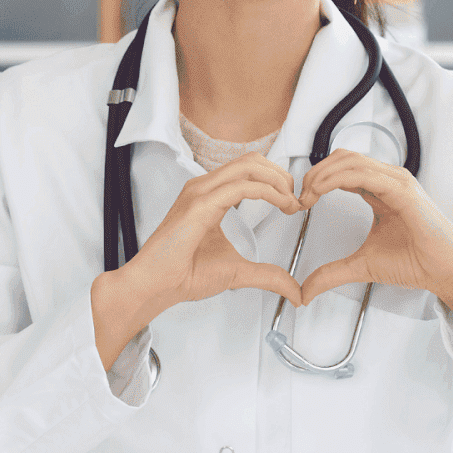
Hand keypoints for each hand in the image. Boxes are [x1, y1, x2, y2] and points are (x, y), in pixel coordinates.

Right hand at [130, 152, 305, 307]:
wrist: (156, 285)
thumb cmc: (183, 274)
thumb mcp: (237, 272)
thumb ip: (267, 276)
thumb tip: (294, 291)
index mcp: (210, 196)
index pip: (249, 170)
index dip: (276, 181)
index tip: (292, 203)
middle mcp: (204, 188)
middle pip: (252, 160)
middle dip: (281, 175)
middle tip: (296, 199)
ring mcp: (200, 192)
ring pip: (249, 166)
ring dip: (278, 180)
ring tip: (291, 201)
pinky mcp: (200, 204)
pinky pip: (241, 187)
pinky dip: (268, 192)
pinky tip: (281, 204)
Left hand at [296, 149, 452, 327]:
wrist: (447, 272)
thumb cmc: (418, 263)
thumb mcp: (363, 265)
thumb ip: (332, 273)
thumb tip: (305, 292)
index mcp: (380, 190)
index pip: (342, 169)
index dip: (317, 180)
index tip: (301, 202)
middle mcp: (389, 180)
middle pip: (342, 158)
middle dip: (315, 173)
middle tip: (299, 196)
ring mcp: (397, 182)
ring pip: (350, 160)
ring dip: (321, 173)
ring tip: (307, 194)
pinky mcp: (403, 190)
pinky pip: (363, 173)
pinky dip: (336, 178)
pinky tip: (321, 191)